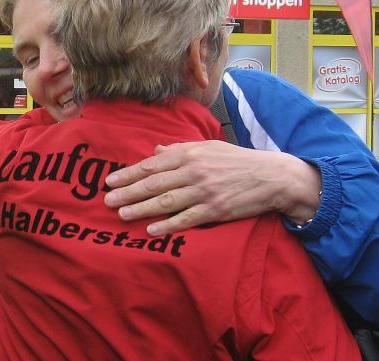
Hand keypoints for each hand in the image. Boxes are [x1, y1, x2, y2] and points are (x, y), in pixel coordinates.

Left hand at [103, 140, 321, 234]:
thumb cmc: (237, 161)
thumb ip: (181, 149)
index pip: (153, 164)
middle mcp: (194, 171)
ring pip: (166, 201)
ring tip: (123, 214)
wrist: (270, 176)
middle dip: (128, 192)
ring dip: (142, 209)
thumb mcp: (209, 147)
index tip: (110, 180)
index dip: (129, 173)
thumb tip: (156, 151)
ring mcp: (204, 191)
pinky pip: (186, 219)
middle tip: (108, 200)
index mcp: (191, 153)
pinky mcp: (215, 210)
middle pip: (154, 183)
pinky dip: (168, 225)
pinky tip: (152, 230)